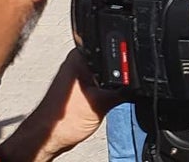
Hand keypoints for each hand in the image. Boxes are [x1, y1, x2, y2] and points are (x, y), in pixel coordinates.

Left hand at [0, 49, 119, 161]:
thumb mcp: (101, 102)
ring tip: (98, 102)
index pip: (111, 48)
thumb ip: (122, 89)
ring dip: (110, 88)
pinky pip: (103, 85)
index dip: (123, 62)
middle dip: (117, 78)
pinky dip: (106, 94)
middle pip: (112, 62)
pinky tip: (99, 104)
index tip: (124, 78)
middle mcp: (78, 62)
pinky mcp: (82, 87)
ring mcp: (79, 75)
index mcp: (79, 56)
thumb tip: (139, 84)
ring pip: (108, 76)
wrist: (49, 140)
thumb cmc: (61, 122)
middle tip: (105, 95)